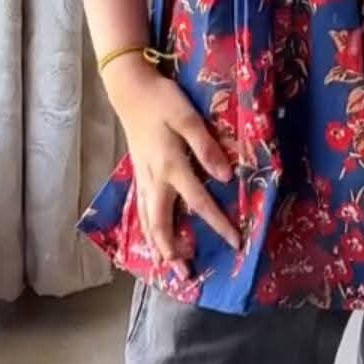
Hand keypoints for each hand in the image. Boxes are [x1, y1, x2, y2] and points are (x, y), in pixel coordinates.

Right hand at [104, 58, 238, 277]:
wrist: (129, 88)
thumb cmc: (162, 99)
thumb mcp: (188, 118)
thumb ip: (206, 148)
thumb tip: (224, 177)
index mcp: (171, 166)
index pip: (199, 203)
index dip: (218, 224)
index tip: (235, 242)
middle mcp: (155, 178)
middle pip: (162, 224)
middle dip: (174, 251)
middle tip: (185, 275)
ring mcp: (143, 176)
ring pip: (147, 220)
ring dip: (158, 244)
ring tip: (167, 265)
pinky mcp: (138, 171)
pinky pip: (141, 208)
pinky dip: (146, 227)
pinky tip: (151, 235)